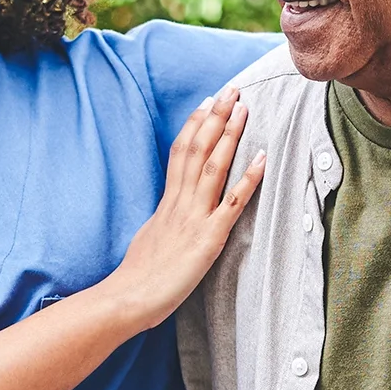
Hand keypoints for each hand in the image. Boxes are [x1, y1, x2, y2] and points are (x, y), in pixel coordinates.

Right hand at [95, 87, 264, 328]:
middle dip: (215, 118)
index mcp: (166, 203)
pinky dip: (248, 178)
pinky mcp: (208, 238)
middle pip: (197, 150)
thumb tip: (166, 217)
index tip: (206, 104)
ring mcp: (194, 218)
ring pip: (213, 166)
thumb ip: (162, 223)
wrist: (128, 298)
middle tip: (231, 91)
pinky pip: (232, 202)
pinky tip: (262, 157)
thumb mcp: (149, 239)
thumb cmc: (137, 278)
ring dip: (230, 135)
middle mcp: (180, 203)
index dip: (194, 126)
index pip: (180, 154)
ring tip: (244, 108)